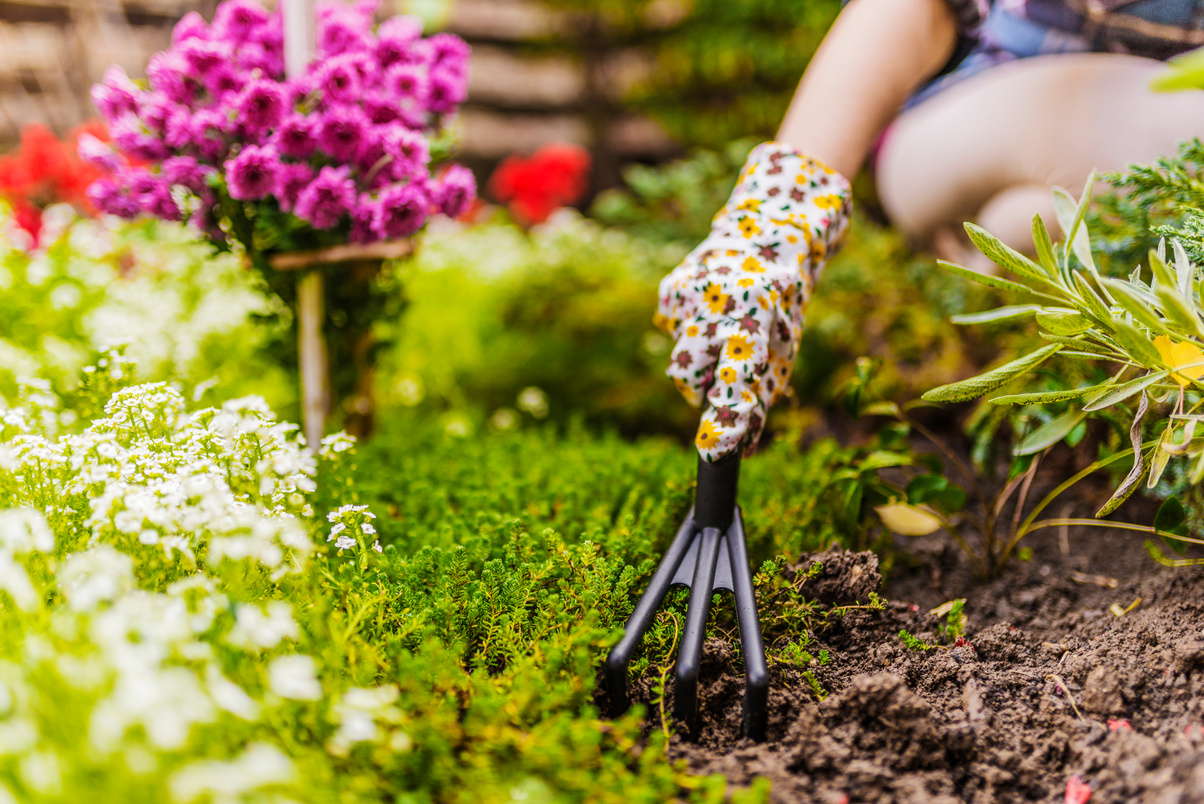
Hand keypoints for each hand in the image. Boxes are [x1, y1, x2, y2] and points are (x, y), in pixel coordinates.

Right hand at [654, 142, 851, 460]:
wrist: (768, 230)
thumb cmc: (781, 302)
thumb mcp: (785, 347)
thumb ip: (762, 396)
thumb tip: (743, 449)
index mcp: (758, 317)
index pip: (737, 376)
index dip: (728, 416)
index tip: (716, 451)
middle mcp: (718, 303)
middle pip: (688, 378)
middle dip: (702, 388)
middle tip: (726, 369)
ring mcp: (688, 294)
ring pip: (678, 360)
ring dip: (696, 362)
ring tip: (722, 333)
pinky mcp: (669, 289)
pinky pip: (671, 333)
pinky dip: (688, 333)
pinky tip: (709, 310)